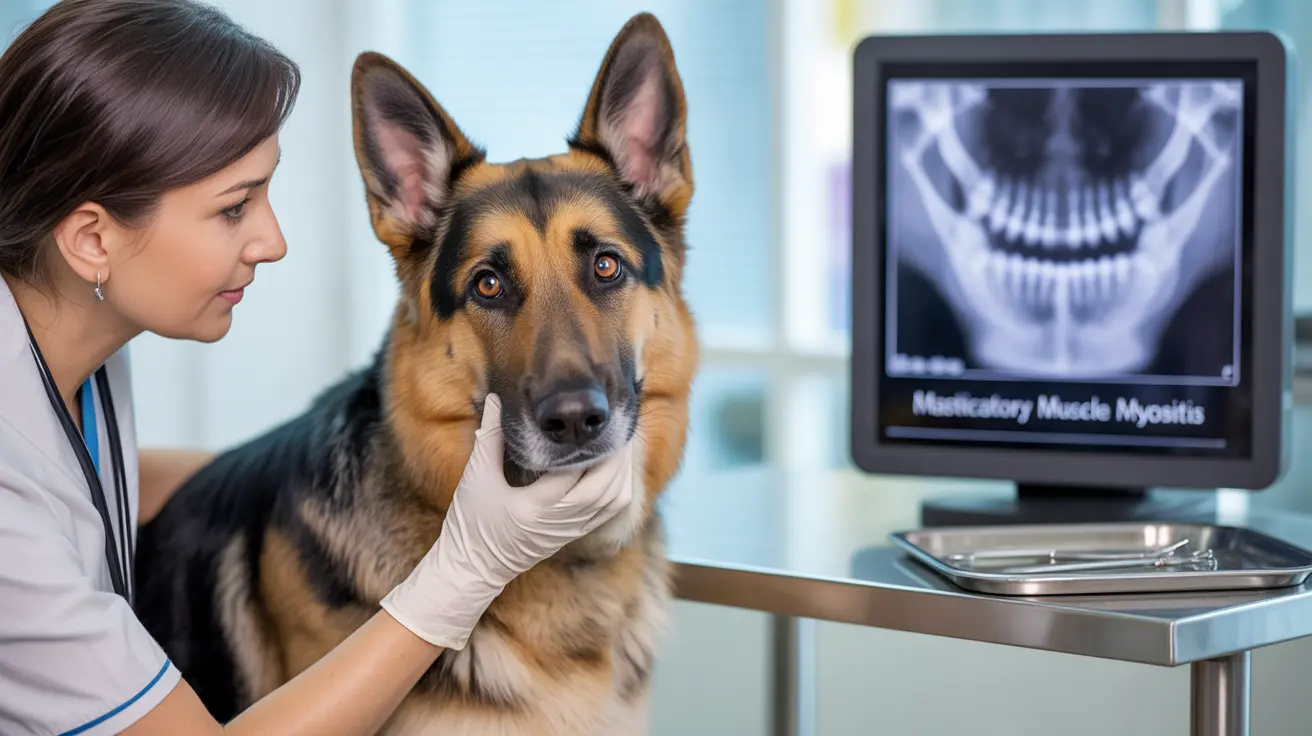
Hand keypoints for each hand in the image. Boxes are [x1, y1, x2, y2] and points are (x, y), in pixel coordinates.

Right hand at [380, 393, 636, 648]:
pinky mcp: (575, 534)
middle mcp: (561, 520)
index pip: (574, 470)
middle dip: (618, 454)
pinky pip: (610, 511)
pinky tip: (617, 467)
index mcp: (537, 506)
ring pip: (614, 500)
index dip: (589, 442)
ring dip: (623, 470)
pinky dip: (620, 486)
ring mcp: (572, 529)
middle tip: (621, 423)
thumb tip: (495, 400)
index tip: (594, 415)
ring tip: (622, 440)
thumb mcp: (476, 478)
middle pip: (606, 486)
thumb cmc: (471, 524)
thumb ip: (490, 438)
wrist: (473, 568)